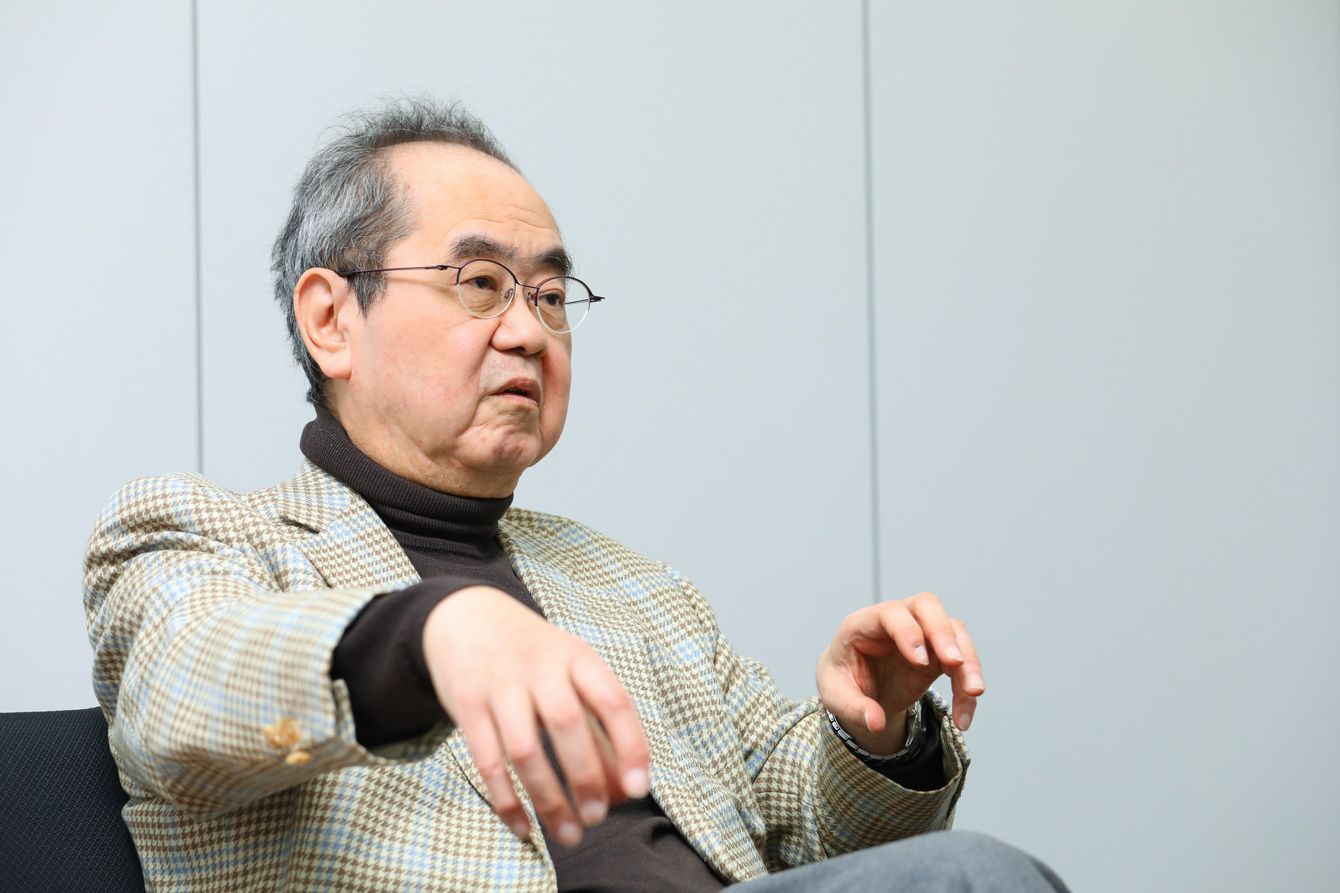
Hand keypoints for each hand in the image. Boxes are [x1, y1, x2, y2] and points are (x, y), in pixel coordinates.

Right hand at [421, 586, 649, 846]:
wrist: (466, 617)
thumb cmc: (535, 656)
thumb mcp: (572, 671)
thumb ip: (599, 725)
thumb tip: (626, 788)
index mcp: (577, 656)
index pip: (612, 700)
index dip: (630, 745)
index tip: (639, 788)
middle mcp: (539, 667)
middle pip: (566, 724)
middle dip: (586, 777)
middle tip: (598, 818)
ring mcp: (499, 685)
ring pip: (524, 749)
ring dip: (548, 798)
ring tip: (568, 835)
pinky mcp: (466, 705)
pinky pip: (487, 761)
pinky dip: (506, 800)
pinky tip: (524, 828)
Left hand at [815, 592, 983, 753]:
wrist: (856, 688)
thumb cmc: (843, 681)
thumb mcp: (835, 696)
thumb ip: (854, 708)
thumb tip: (876, 723)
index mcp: (863, 624)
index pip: (890, 612)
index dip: (908, 632)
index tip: (920, 662)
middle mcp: (896, 621)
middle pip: (927, 606)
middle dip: (944, 633)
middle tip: (955, 663)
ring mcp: (921, 634)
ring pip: (953, 631)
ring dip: (968, 661)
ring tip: (973, 693)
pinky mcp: (938, 654)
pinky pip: (962, 662)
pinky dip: (966, 686)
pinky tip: (962, 717)